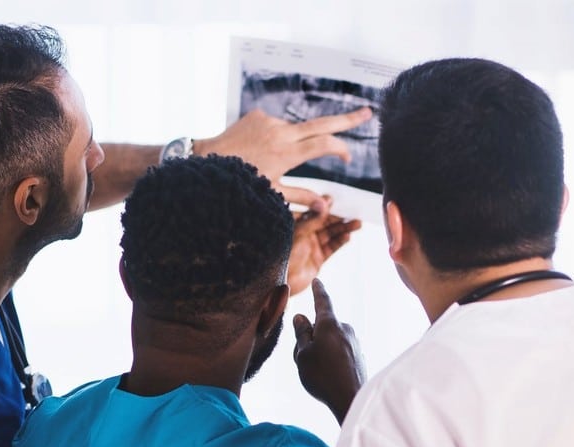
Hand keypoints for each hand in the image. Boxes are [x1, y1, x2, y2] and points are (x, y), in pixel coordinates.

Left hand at [196, 107, 373, 208]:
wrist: (206, 160)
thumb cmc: (239, 183)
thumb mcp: (271, 194)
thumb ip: (301, 197)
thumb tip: (327, 207)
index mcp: (286, 154)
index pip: (324, 144)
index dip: (340, 148)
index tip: (347, 157)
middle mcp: (280, 133)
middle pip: (322, 123)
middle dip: (347, 119)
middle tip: (368, 113)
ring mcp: (269, 121)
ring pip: (294, 130)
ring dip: (294, 142)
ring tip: (268, 160)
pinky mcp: (258, 115)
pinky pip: (276, 126)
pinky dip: (276, 137)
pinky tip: (258, 151)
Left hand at [287, 198, 361, 295]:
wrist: (280, 282)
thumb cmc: (282, 256)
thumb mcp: (298, 233)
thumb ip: (313, 219)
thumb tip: (326, 203)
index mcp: (295, 225)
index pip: (312, 212)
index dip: (323, 206)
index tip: (334, 200)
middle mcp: (304, 235)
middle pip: (325, 223)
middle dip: (338, 218)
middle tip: (352, 212)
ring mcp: (312, 247)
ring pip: (331, 235)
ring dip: (344, 229)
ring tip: (357, 223)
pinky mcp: (318, 259)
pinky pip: (331, 248)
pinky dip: (340, 242)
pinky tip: (348, 237)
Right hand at [293, 278, 366, 424]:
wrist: (351, 400)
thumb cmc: (322, 376)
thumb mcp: (302, 354)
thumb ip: (301, 333)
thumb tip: (301, 317)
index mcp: (330, 325)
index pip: (323, 302)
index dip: (318, 291)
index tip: (318, 281)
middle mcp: (345, 329)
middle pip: (323, 327)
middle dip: (312, 337)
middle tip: (302, 358)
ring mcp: (355, 343)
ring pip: (331, 341)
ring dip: (322, 350)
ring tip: (316, 372)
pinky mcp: (360, 356)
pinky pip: (340, 352)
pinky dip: (332, 359)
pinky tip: (330, 377)